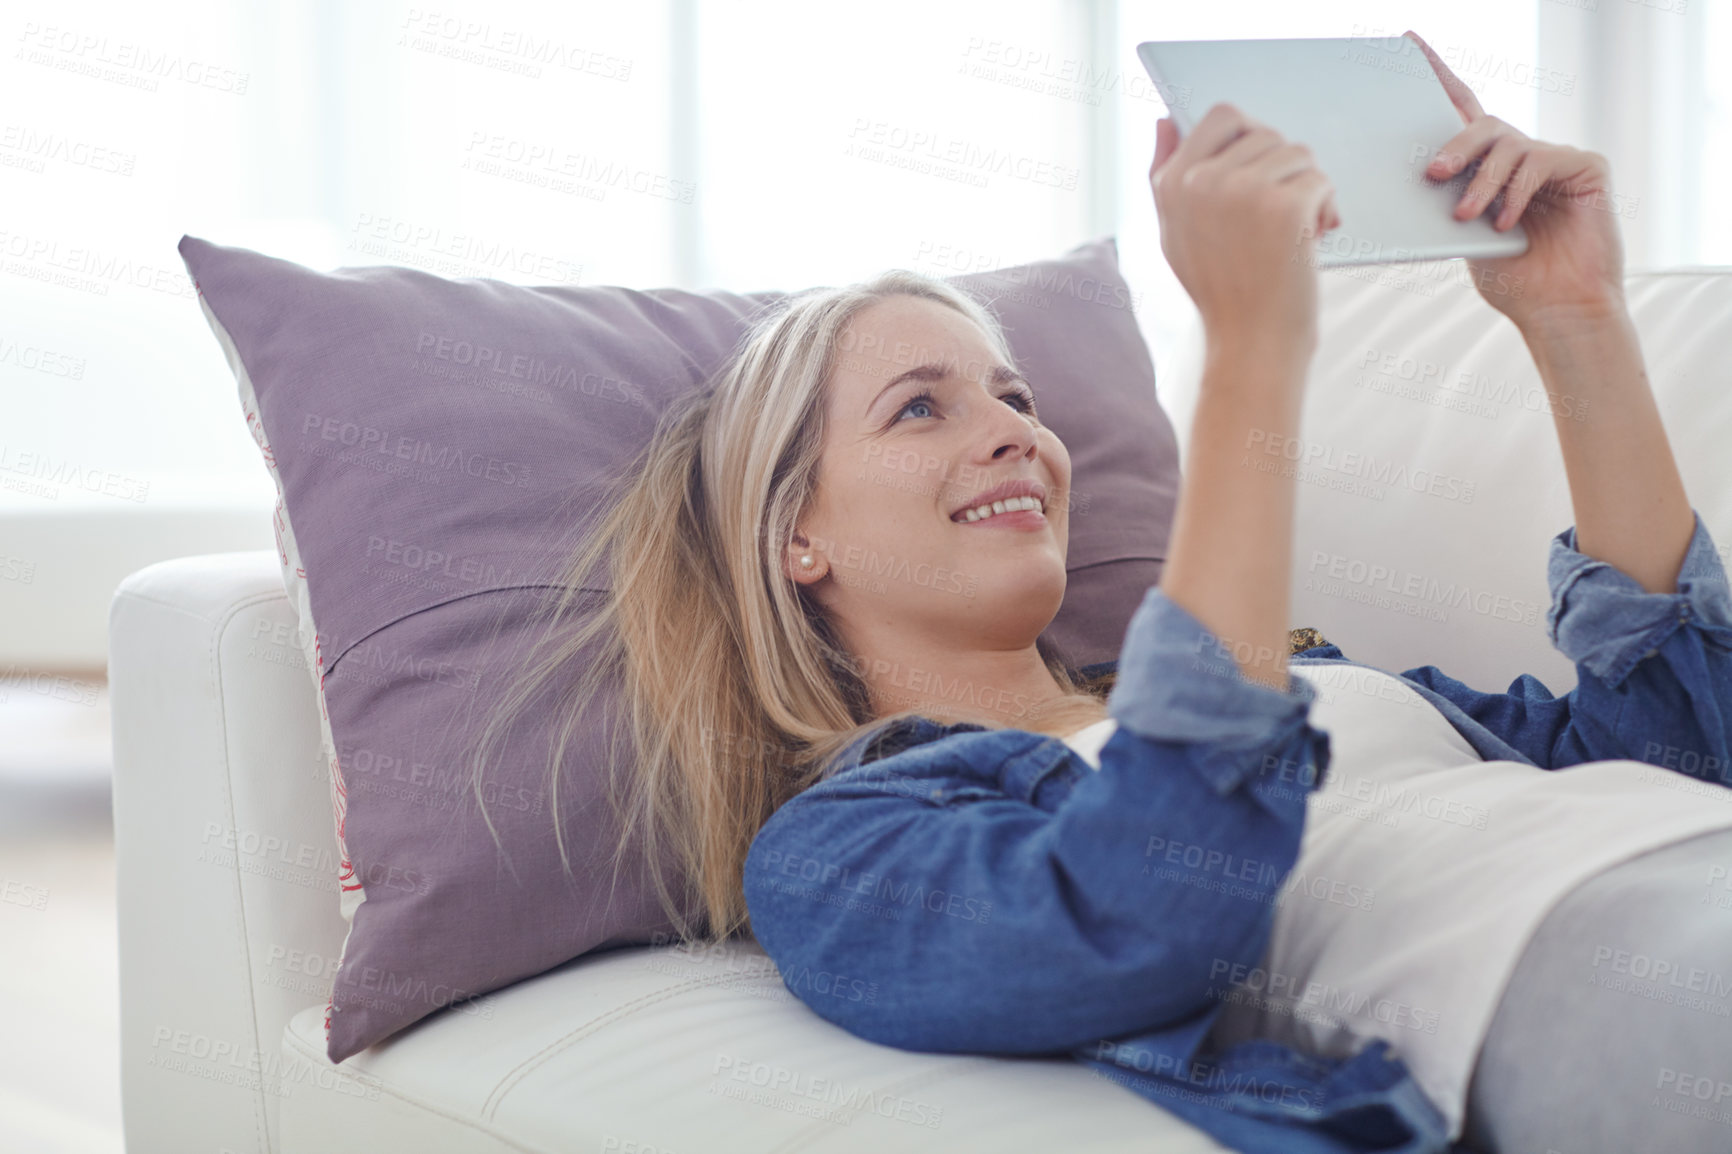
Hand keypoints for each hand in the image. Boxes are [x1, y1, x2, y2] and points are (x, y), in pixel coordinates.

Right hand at [1150, 103, 1339, 356]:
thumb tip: (1166, 119)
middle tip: (1281, 211)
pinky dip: (1326, 206)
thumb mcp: (1175, 231)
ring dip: (1306, 188)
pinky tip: (1314, 237)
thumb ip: (1165, 175)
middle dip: (1283, 169)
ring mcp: (1242, 191)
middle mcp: (1202, 181)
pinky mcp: (1282, 207)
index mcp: (1173, 183)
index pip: (1222, 116)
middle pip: (1267, 134)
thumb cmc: (1217, 289)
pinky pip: (1319, 179)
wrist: (1249, 344)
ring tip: (1298, 229)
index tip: (1258, 169)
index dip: (1250, 135)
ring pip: (1297, 154)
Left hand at [1405, 29, 1625, 329]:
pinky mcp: (1585, 167)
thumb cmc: (1512, 281)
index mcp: (1488, 169)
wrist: (1558, 311)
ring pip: (1508, 145)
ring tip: (1466, 216)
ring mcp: (1554, 159)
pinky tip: (1506, 222)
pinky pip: (1542, 161)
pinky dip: (1518, 191)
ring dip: (1482, 181)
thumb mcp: (1462, 238)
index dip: (1438, 75)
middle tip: (1433, 173)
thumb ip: (1446, 200)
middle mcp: (1521, 157)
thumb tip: (1413, 175)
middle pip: (1482, 125)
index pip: (1460, 112)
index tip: (1408, 42)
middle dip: (1454, 146)